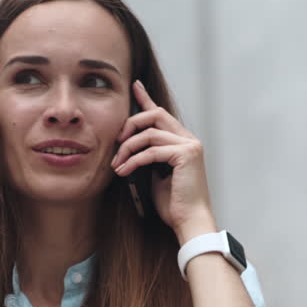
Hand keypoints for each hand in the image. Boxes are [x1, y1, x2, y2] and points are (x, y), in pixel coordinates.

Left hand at [111, 80, 217, 243]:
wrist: (189, 220)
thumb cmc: (173, 203)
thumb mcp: (155, 174)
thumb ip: (148, 156)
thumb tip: (128, 147)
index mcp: (182, 141)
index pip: (161, 114)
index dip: (146, 98)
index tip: (134, 86)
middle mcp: (188, 139)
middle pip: (154, 115)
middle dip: (130, 124)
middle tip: (116, 141)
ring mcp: (190, 145)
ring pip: (149, 133)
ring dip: (127, 148)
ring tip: (117, 164)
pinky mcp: (186, 155)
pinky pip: (152, 150)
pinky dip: (134, 160)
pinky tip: (124, 171)